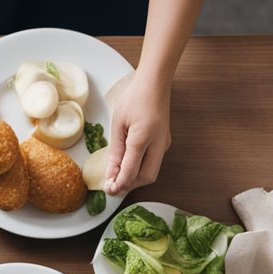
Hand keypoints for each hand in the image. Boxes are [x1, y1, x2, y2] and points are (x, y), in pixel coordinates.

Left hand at [105, 69, 172, 193]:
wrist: (155, 83)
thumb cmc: (134, 98)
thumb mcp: (118, 124)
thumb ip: (116, 151)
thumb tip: (111, 174)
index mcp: (144, 136)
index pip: (132, 170)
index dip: (120, 183)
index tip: (108, 190)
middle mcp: (158, 143)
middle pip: (146, 177)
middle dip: (129, 184)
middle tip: (113, 185)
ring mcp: (164, 143)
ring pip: (151, 172)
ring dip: (135, 178)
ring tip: (118, 176)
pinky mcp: (164, 142)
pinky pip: (153, 162)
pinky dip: (140, 169)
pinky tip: (128, 165)